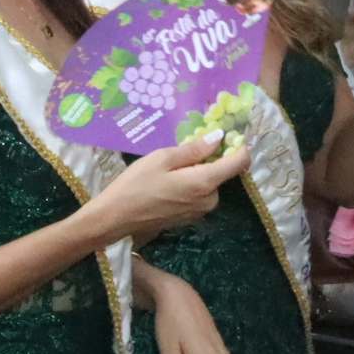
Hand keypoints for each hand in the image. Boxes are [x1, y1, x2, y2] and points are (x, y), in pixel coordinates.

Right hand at [90, 134, 249, 240]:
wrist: (114, 219)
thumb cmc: (135, 185)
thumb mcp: (162, 159)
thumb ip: (193, 149)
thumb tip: (219, 137)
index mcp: (205, 182)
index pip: (239, 162)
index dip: (239, 145)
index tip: (228, 133)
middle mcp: (210, 200)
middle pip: (222, 172)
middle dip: (210, 159)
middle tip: (183, 150)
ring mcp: (200, 211)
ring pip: (210, 183)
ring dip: (198, 172)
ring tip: (170, 167)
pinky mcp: (190, 218)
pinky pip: (199, 195)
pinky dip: (191, 185)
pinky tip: (167, 183)